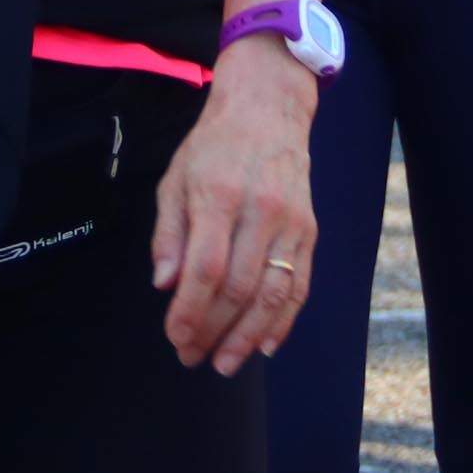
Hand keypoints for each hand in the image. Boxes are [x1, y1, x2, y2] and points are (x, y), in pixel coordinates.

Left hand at [153, 35, 318, 374]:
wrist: (268, 109)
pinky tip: (266, 345)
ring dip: (248, 337)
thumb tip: (164, 285)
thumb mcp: (175, 179)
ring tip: (226, 363)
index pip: (205, 269)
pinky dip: (285, 321)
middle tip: (192, 357)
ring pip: (273, 294)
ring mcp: (290, 222)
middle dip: (213, 331)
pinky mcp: (308, 230)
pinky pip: (300, 285)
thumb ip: (169, 234)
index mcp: (218, 195)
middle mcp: (259, 210)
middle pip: (239, 288)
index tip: (175, 337)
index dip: (189, 311)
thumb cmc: (214, 146)